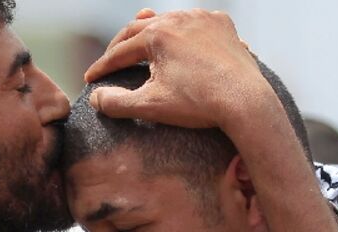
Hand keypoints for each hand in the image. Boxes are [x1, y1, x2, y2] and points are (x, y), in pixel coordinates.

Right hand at [84, 9, 272, 131]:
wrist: (246, 102)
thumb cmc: (199, 104)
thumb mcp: (152, 106)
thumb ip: (118, 103)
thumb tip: (96, 98)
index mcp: (157, 35)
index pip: (121, 51)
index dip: (103, 66)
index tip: (91, 79)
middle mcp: (178, 18)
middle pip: (141, 29)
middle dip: (122, 45)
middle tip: (111, 59)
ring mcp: (203, 18)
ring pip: (170, 21)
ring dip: (153, 33)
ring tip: (143, 40)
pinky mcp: (224, 25)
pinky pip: (197, 24)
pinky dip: (184, 32)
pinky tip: (182, 41)